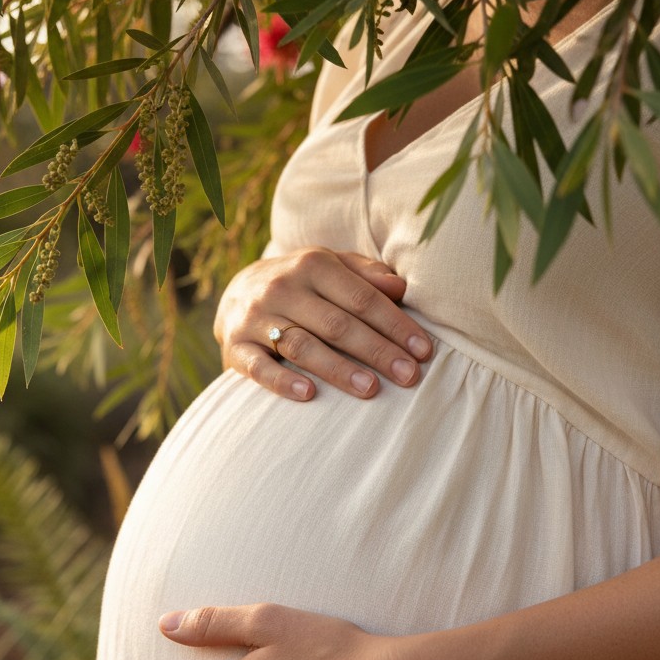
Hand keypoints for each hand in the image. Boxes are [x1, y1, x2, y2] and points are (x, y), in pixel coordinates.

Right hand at [213, 247, 431, 401]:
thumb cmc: (301, 284)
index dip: (395, 325)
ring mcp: (256, 318)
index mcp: (313, 264)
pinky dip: (283, 381)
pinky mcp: (236, 347)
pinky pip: (259, 367)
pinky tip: (309, 394)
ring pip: (302, 345)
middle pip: (337, 324)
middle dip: (377, 351)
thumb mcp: (331, 267)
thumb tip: (401, 288)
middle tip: (409, 377)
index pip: (362, 299)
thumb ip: (365, 274)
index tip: (423, 352)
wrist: (236, 292)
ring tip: (371, 389)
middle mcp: (283, 287)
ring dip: (339, 369)